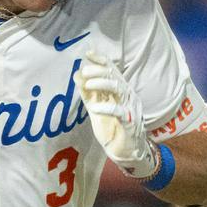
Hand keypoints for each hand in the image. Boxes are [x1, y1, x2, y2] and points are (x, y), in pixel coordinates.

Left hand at [74, 55, 157, 179]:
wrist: (126, 152)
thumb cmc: (112, 129)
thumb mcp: (96, 108)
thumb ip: (87, 93)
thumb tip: (76, 74)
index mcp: (120, 90)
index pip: (112, 70)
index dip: (101, 60)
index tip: (88, 54)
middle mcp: (127, 96)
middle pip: (115, 76)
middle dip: (100, 70)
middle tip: (85, 71)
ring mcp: (130, 108)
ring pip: (120, 89)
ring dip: (103, 84)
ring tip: (89, 85)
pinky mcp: (130, 122)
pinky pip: (119, 111)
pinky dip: (106, 108)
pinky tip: (94, 108)